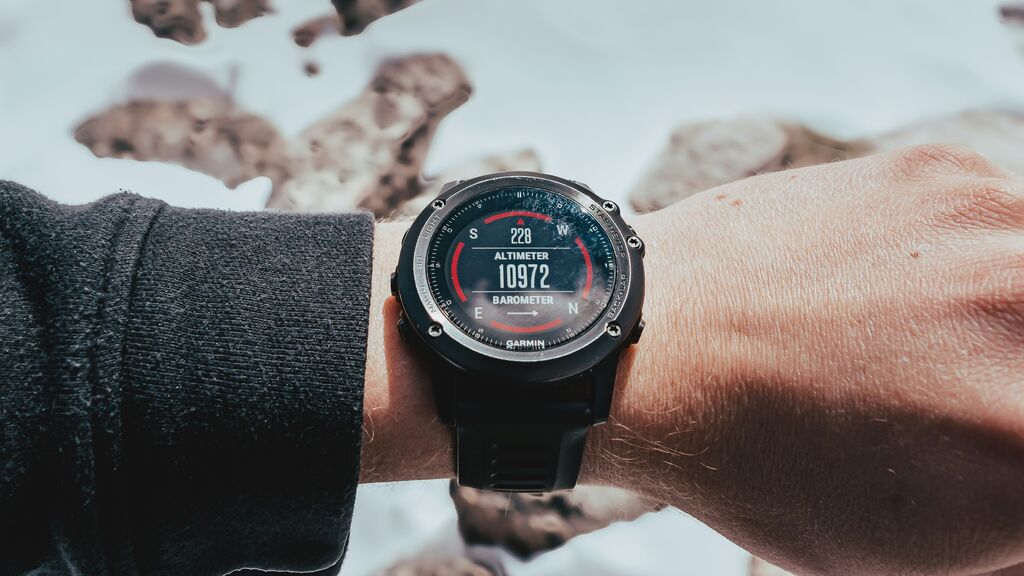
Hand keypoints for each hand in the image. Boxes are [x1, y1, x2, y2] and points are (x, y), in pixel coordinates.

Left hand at [587, 145, 1023, 575]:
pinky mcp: (947, 174)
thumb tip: (1020, 473)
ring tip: (923, 343)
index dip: (1009, 452)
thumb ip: (1009, 525)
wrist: (650, 345)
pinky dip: (965, 262)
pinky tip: (887, 288)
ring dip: (1008, 318)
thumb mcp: (909, 552)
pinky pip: (999, 226)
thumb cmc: (759, 467)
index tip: (984, 442)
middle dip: (1007, 386)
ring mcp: (995, 228)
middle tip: (955, 396)